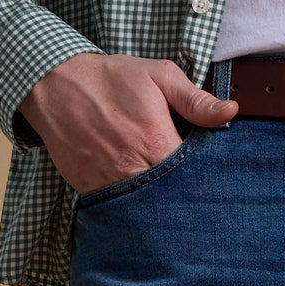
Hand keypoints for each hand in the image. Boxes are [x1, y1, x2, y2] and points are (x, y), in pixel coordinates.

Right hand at [19, 53, 237, 194]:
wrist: (54, 85)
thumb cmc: (110, 79)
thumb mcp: (158, 76)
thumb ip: (195, 100)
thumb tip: (231, 112)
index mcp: (155, 140)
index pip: (194, 174)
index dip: (207, 178)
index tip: (214, 178)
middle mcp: (131, 168)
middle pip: (171, 197)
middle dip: (186, 197)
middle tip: (198, 195)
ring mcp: (107, 182)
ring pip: (144, 209)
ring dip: (159, 205)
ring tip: (171, 197)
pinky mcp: (88, 189)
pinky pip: (117, 209)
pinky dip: (131, 206)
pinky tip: (143, 197)